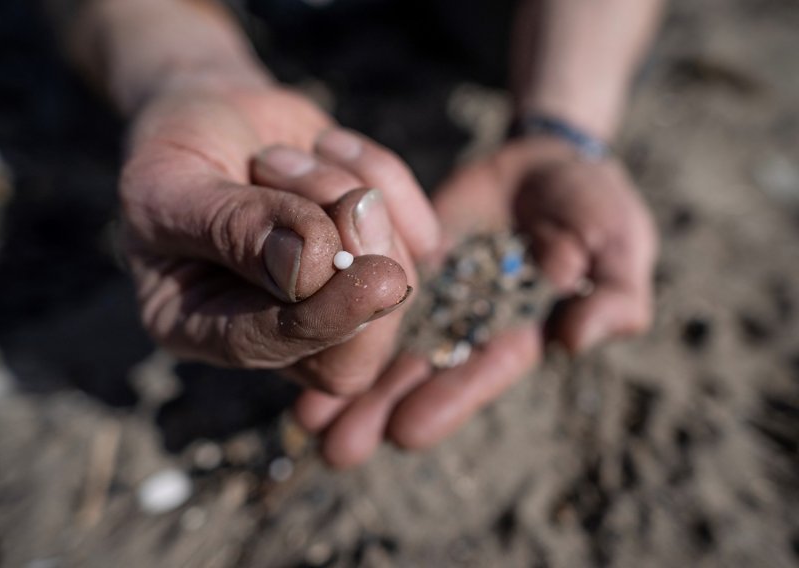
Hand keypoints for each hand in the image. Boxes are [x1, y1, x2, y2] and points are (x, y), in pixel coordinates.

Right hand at [120, 77, 438, 394]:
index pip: (275, 350)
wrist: (217, 108)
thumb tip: (306, 266)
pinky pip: (421, 234)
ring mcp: (334, 295)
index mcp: (204, 329)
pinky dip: (380, 173)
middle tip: (348, 195)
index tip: (373, 277)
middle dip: (364, 259)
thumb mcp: (173, 181)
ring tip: (290, 156)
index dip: (326, 319)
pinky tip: (327, 146)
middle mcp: (276, 326)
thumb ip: (234, 226)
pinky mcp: (378, 254)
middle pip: (356, 344)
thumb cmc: (179, 148)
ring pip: (394, 280)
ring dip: (351, 195)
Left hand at [293, 137, 657, 466]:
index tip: (406, 432)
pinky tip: (293, 340)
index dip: (448, 400)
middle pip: (421, 374)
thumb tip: (577, 339)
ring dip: (345, 380)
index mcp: (519, 331)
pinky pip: (363, 289)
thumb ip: (613, 292)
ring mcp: (428, 297)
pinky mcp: (397, 262)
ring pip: (382, 342)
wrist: (541, 162)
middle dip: (380, 411)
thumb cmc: (591, 203)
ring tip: (304, 417)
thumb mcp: (617, 240)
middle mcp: (465, 327)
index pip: (483, 371)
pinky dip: (332, 314)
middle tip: (337, 449)